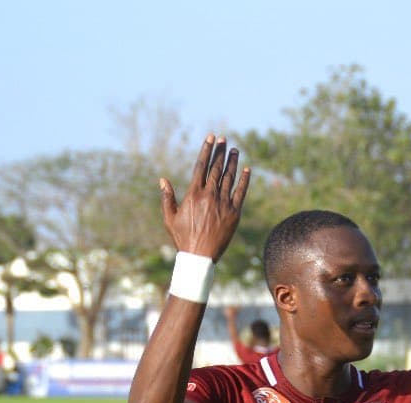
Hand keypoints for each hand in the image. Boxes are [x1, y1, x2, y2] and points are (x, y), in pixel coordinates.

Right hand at [159, 135, 250, 261]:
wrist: (200, 256)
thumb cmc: (182, 238)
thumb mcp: (170, 218)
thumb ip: (167, 197)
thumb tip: (162, 180)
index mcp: (193, 194)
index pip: (201, 165)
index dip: (206, 150)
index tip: (210, 138)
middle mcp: (209, 195)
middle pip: (216, 168)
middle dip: (220, 152)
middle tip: (223, 139)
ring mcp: (223, 203)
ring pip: (229, 177)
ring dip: (232, 162)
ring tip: (234, 150)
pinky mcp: (234, 212)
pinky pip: (241, 192)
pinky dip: (245, 180)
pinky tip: (247, 169)